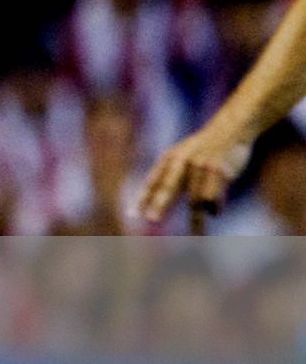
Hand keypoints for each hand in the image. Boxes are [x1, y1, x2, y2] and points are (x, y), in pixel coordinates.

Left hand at [136, 114, 253, 222]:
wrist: (231, 127)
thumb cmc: (203, 146)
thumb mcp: (181, 153)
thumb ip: (171, 174)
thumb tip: (158, 201)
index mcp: (170, 158)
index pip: (153, 181)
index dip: (143, 198)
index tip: (133, 215)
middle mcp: (183, 161)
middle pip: (169, 186)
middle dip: (160, 204)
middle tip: (152, 220)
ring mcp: (201, 166)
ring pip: (196, 199)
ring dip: (197, 220)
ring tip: (196, 235)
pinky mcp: (220, 171)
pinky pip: (214, 197)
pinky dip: (214, 208)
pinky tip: (215, 213)